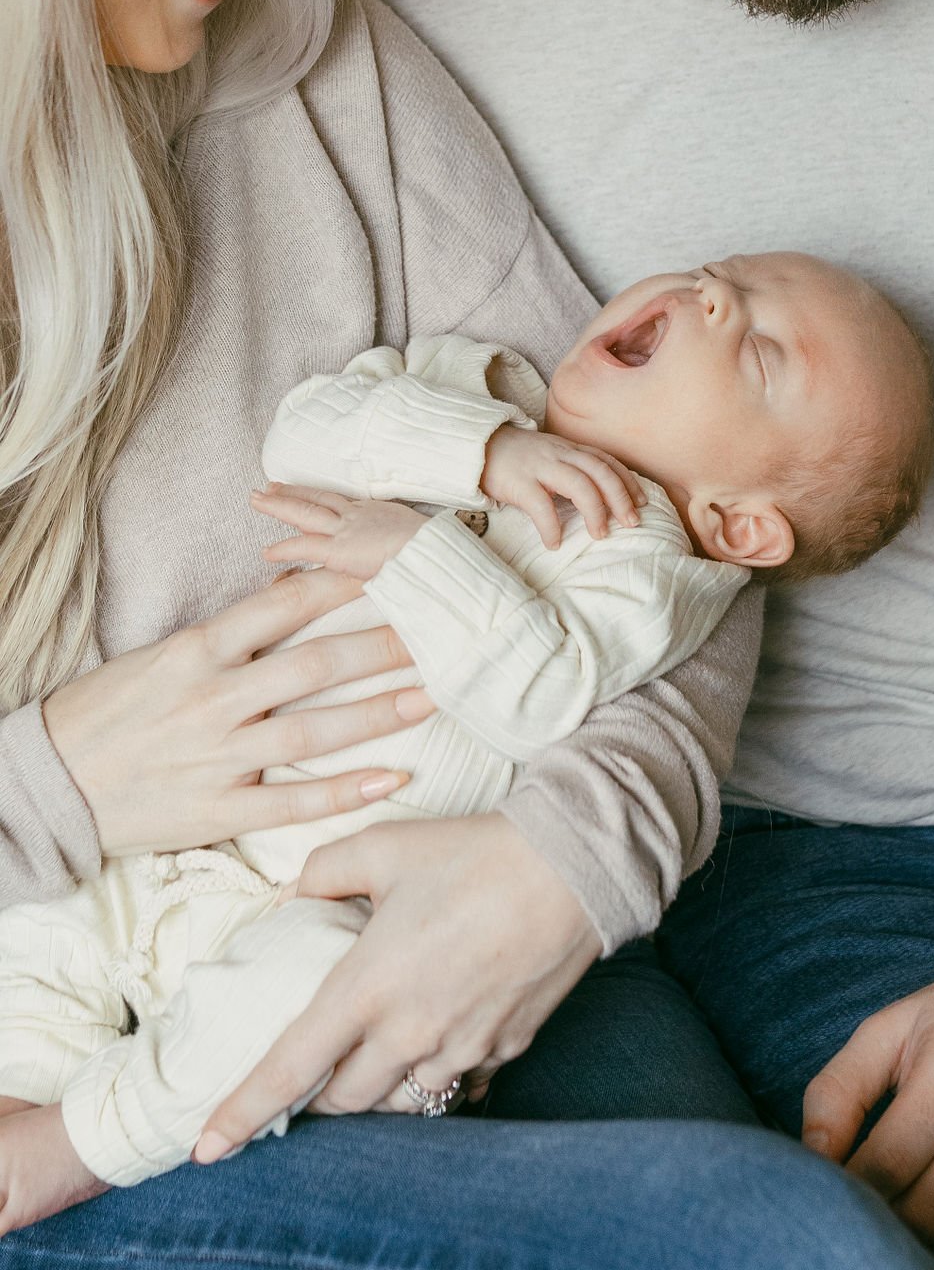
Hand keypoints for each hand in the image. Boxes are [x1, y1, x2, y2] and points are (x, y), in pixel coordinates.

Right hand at [43, 568, 430, 856]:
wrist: (50, 780)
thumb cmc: (110, 710)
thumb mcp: (162, 655)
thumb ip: (228, 636)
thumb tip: (290, 598)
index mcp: (197, 651)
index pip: (282, 607)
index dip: (342, 586)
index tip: (391, 570)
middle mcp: (213, 700)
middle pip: (313, 667)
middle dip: (381, 648)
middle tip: (436, 634)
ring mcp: (217, 758)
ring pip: (313, 734)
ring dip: (378, 715)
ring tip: (432, 698)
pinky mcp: (216, 811)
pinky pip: (292, 805)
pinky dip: (344, 793)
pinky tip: (392, 778)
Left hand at [193, 813, 601, 1155]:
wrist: (571, 867)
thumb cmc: (472, 853)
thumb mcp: (384, 846)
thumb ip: (323, 872)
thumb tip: (294, 893)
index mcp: (366, 987)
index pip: (290, 1069)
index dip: (243, 1111)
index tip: (207, 1146)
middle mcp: (409, 1032)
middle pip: (343, 1101)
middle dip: (320, 1095)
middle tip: (317, 1064)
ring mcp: (460, 1047)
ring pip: (399, 1100)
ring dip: (377, 1086)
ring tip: (376, 1052)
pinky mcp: (504, 1047)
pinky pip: (455, 1081)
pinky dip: (435, 1069)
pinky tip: (440, 1033)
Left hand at [253, 485, 426, 580]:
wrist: (436, 552)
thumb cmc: (435, 549)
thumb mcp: (417, 536)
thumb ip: (400, 539)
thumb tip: (399, 548)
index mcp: (376, 511)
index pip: (340, 502)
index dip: (318, 497)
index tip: (302, 493)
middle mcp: (358, 515)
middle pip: (318, 499)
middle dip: (292, 492)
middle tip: (268, 486)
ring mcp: (347, 530)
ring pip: (305, 513)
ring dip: (279, 506)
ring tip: (256, 500)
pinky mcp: (340, 550)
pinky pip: (304, 546)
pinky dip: (284, 548)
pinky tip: (266, 552)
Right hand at [481, 426, 646, 547]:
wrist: (477, 445)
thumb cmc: (516, 458)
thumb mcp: (549, 456)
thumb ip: (571, 469)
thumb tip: (599, 498)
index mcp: (568, 448)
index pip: (606, 461)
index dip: (627, 481)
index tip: (642, 502)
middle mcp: (559, 453)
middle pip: (600, 471)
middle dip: (620, 498)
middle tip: (631, 523)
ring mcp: (539, 466)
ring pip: (579, 484)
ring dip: (594, 512)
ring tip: (599, 535)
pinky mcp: (518, 481)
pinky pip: (540, 505)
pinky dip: (551, 527)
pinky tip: (554, 543)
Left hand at [803, 948, 933, 1267]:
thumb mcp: (885, 1033)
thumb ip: (838, 1091)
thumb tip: (813, 1157)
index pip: (890, 1160)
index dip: (854, 1190)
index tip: (837, 1193)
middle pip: (930, 1207)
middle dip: (888, 1220)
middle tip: (869, 1210)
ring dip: (929, 1242)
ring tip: (907, 1216)